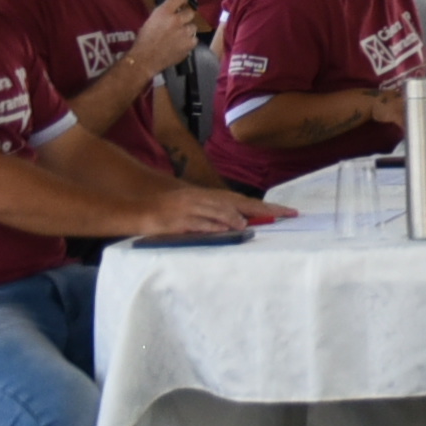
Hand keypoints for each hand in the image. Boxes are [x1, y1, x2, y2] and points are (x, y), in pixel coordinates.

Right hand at [125, 0, 205, 80]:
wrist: (145, 59)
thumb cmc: (144, 40)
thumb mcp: (151, 20)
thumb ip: (165, 13)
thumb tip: (176, 9)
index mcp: (163, 12)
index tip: (185, 0)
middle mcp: (176, 20)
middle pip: (190, 12)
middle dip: (186, 17)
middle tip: (180, 23)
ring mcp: (184, 32)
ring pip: (193, 27)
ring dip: (187, 30)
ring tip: (178, 37)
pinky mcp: (190, 44)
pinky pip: (194, 39)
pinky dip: (188, 41)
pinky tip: (180, 45)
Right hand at [146, 181, 284, 234]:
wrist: (137, 210)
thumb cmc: (167, 212)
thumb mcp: (194, 208)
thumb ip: (216, 213)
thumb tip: (241, 220)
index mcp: (208, 196)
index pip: (242, 200)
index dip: (265, 206)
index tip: (288, 212)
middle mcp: (202, 199)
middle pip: (237, 203)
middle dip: (261, 209)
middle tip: (284, 216)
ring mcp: (189, 208)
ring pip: (217, 211)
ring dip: (234, 217)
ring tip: (251, 223)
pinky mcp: (177, 221)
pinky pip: (197, 223)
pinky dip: (211, 226)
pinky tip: (224, 230)